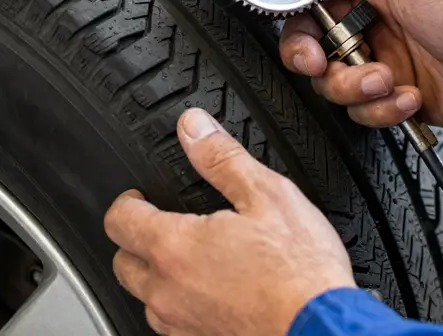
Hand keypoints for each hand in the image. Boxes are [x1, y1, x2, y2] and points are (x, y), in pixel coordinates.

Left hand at [104, 108, 355, 335]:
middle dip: (134, 239)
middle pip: (123, 263)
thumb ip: (221, 156)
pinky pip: (173, 323)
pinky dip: (180, 303)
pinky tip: (210, 290)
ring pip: (146, 298)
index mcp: (175, 249)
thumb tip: (193, 127)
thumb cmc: (300, 271)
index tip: (140, 195)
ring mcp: (182, 327)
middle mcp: (168, 293)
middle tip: (158, 222)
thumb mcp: (266, 193)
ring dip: (156, 276)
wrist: (323, 330)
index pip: (119, 221)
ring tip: (186, 257)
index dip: (127, 201)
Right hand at [279, 0, 442, 131]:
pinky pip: (361, 107)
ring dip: (353, 85)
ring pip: (331, 78)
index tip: (294, 14)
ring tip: (386, 79)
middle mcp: (371, 18)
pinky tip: (409, 95)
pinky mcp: (391, 91)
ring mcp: (380, 56)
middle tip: (320, 61)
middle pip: (310, 37)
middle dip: (308, 54)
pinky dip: (381, 107)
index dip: (295, 1)